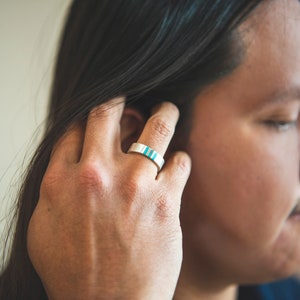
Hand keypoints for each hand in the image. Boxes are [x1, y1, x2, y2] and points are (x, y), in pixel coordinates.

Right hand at [27, 98, 190, 299]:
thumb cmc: (73, 270)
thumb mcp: (45, 226)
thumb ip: (55, 187)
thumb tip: (70, 159)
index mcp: (61, 179)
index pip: (75, 126)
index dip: (90, 116)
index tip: (104, 115)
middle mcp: (96, 174)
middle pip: (108, 112)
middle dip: (122, 98)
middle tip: (134, 99)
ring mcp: (133, 185)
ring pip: (157, 126)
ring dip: (164, 113)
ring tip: (168, 110)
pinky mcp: (166, 201)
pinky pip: (181, 161)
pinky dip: (180, 159)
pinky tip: (177, 164)